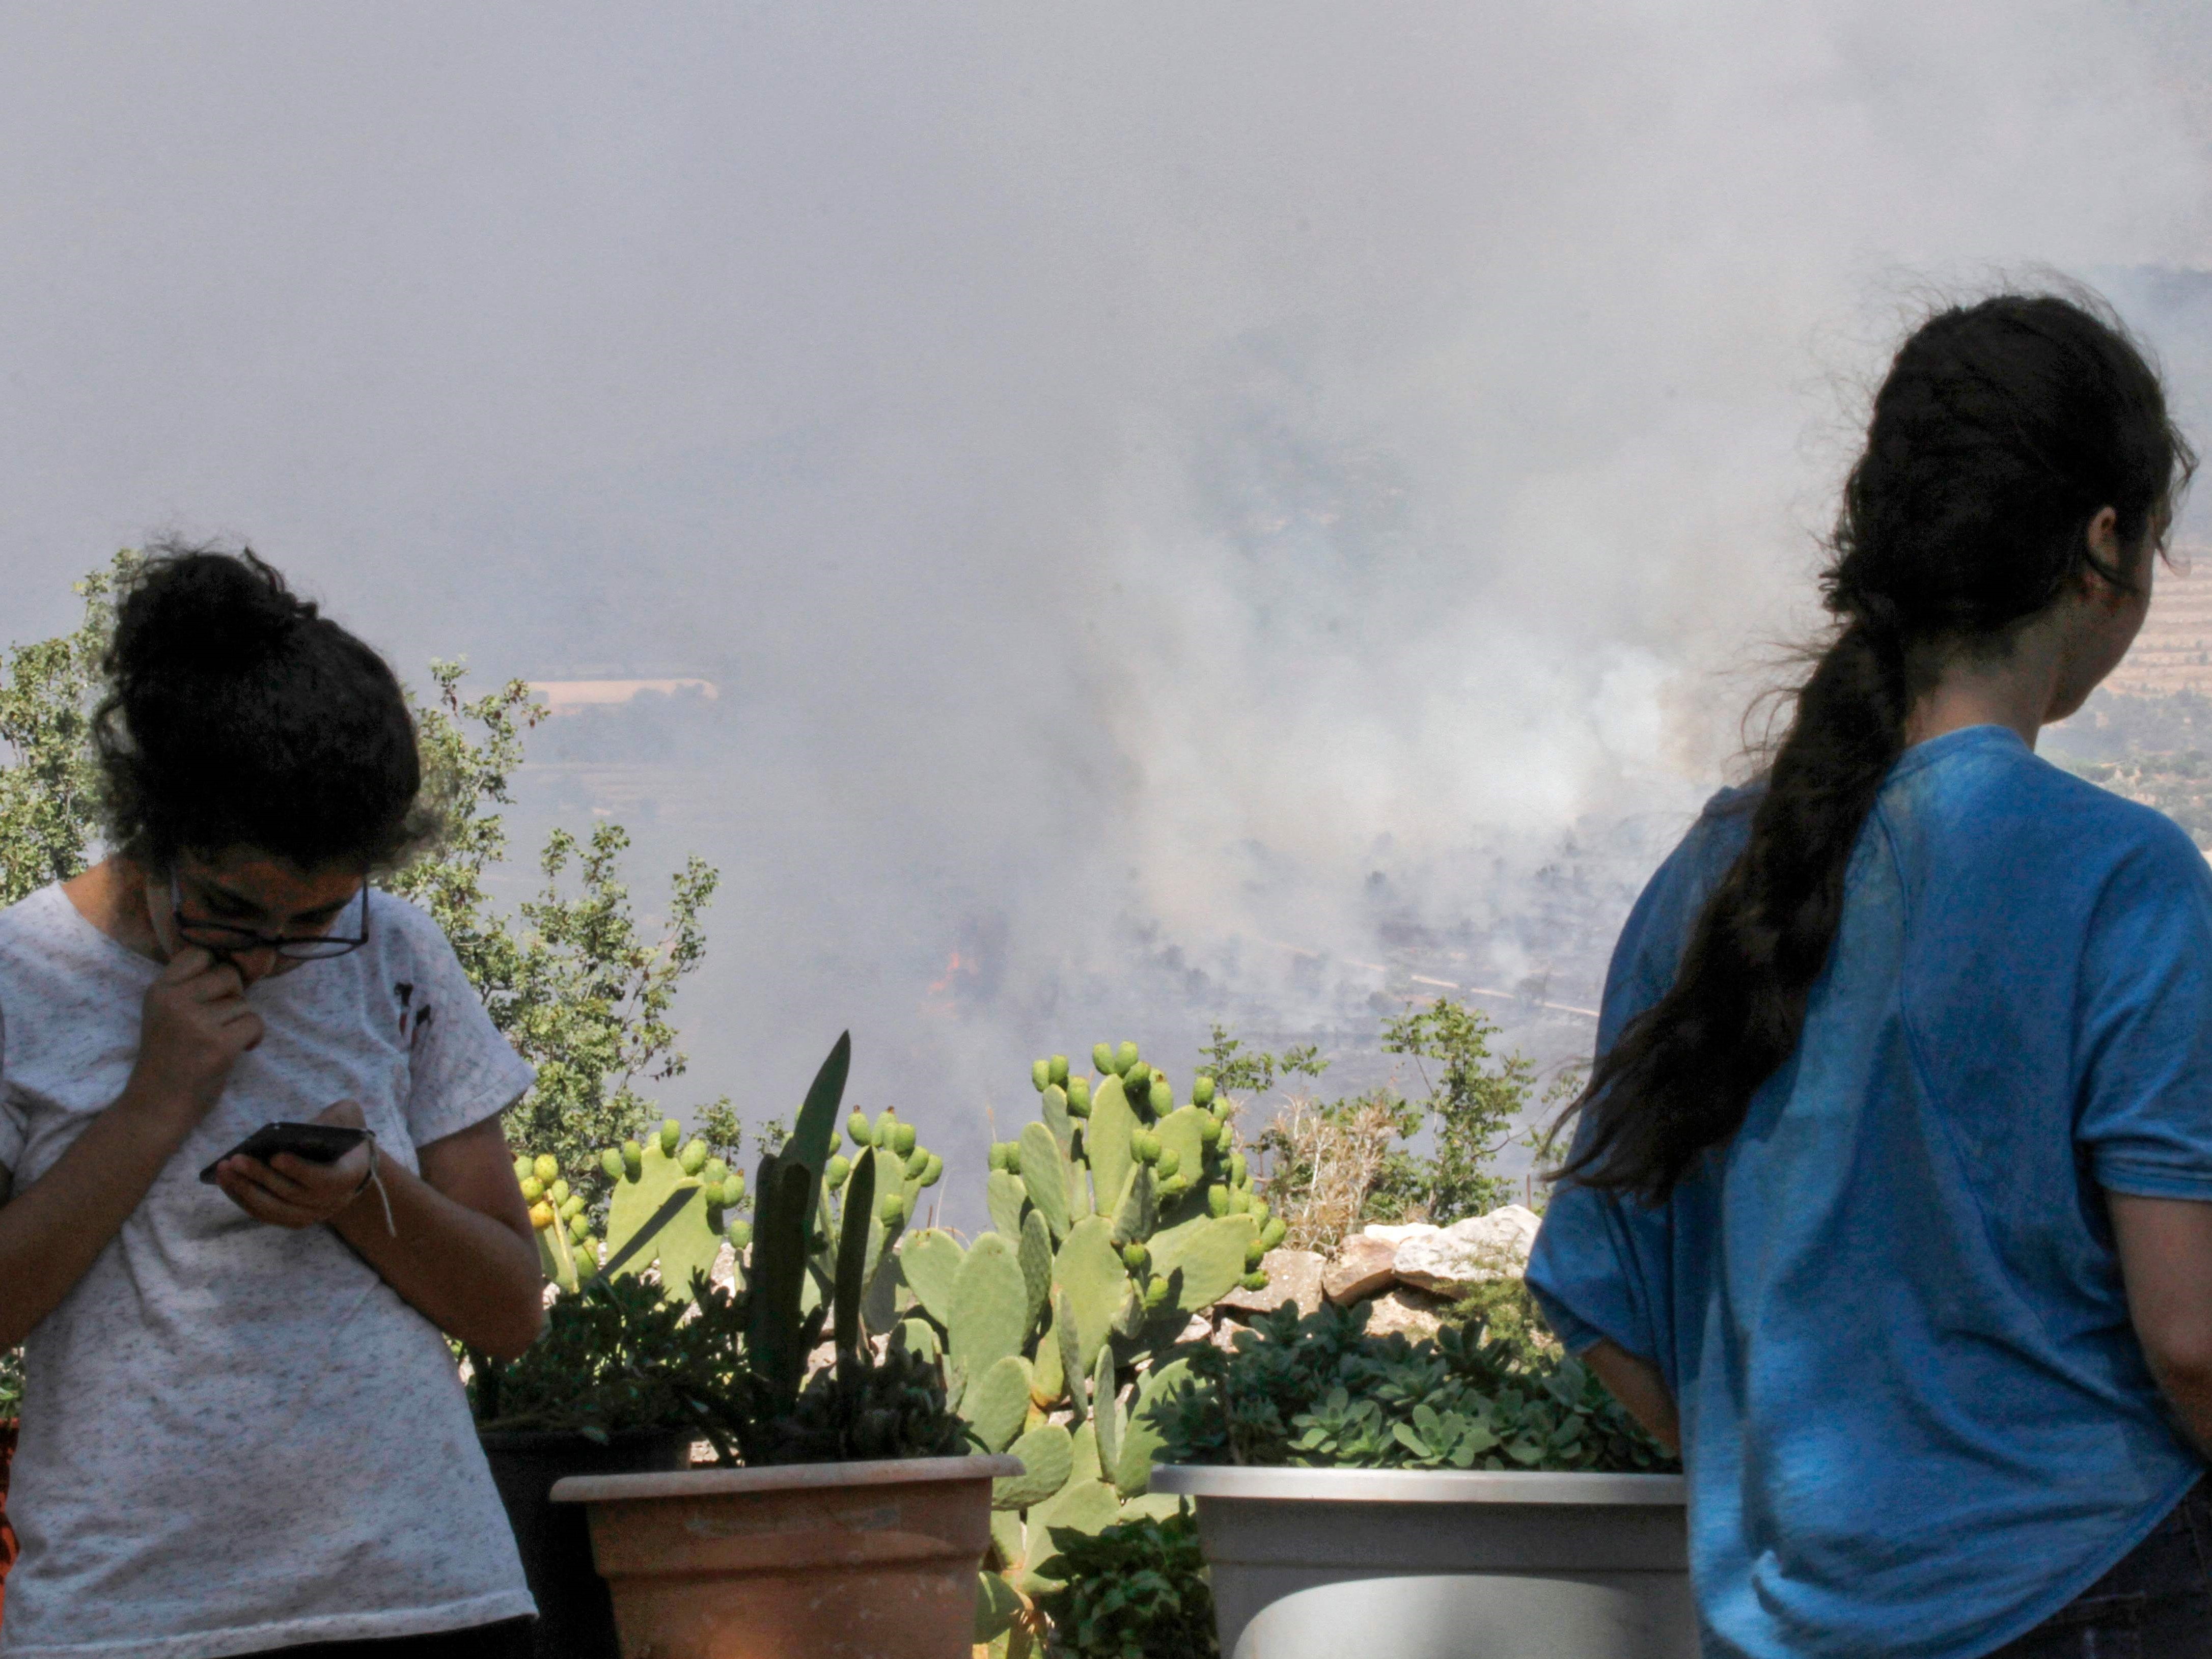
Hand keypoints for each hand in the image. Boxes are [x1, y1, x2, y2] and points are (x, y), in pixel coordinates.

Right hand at [129, 947, 263, 1119]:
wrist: (156, 1106)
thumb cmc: (168, 1059)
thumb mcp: (166, 1014)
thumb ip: (192, 988)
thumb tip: (240, 963)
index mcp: (159, 991)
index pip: (199, 952)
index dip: (216, 968)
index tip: (215, 991)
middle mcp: (175, 1001)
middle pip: (228, 975)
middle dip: (233, 997)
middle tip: (218, 1022)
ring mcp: (196, 1023)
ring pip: (244, 1003)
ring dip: (240, 1022)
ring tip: (219, 1041)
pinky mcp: (218, 1045)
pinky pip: (255, 1023)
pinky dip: (253, 1037)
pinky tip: (239, 1050)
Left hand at [215, 1100, 373, 1230]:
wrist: (345, 1159)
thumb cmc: (342, 1130)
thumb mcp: (346, 1116)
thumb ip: (331, 1119)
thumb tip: (292, 1134)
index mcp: (349, 1175)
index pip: (324, 1179)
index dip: (300, 1170)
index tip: (275, 1156)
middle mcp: (332, 1202)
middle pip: (292, 1195)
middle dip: (261, 1176)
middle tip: (235, 1159)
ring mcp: (312, 1214)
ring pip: (274, 1209)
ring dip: (245, 1190)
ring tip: (224, 1168)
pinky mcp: (291, 1219)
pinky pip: (263, 1214)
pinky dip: (242, 1198)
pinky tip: (226, 1179)